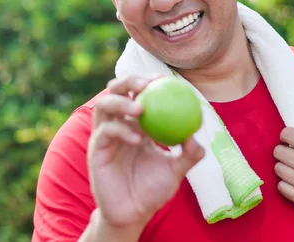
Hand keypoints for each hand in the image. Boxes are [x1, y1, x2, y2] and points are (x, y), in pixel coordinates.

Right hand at [88, 76, 204, 228]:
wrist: (133, 214)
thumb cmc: (154, 189)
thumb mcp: (177, 169)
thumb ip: (189, 153)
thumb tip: (197, 134)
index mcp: (136, 123)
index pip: (138, 93)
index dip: (148, 81)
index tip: (164, 79)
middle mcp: (118, 124)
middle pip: (116, 90)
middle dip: (129, 81)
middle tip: (147, 84)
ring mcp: (104, 135)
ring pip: (104, 105)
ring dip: (121, 102)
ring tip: (140, 109)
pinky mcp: (96, 150)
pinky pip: (106, 132)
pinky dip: (122, 131)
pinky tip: (138, 138)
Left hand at [273, 128, 293, 221]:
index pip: (288, 134)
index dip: (286, 135)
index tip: (289, 139)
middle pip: (278, 152)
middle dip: (283, 151)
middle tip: (290, 154)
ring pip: (278, 168)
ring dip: (284, 167)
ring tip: (293, 169)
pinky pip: (281, 187)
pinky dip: (286, 184)